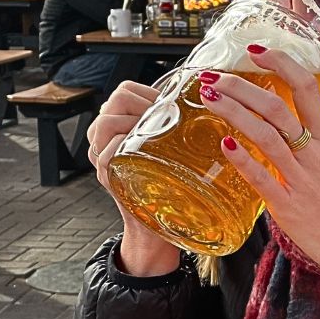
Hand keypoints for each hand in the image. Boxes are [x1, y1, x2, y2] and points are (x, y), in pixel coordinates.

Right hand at [87, 80, 179, 275]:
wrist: (157, 228)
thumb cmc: (170, 187)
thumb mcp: (173, 151)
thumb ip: (179, 128)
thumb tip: (216, 104)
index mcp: (123, 126)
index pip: (124, 91)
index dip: (146, 93)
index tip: (167, 106)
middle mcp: (107, 138)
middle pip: (114, 102)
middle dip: (141, 106)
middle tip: (163, 121)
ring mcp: (104, 156)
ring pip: (105, 123)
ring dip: (132, 124)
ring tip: (154, 134)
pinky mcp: (109, 176)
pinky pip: (104, 153)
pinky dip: (121, 147)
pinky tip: (140, 150)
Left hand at [198, 51, 319, 316]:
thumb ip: (307, 145)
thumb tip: (279, 127)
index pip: (307, 88)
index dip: (281, 63)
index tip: (255, 50)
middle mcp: (314, 154)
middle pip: (278, 107)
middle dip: (243, 87)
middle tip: (216, 77)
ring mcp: (302, 179)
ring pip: (266, 136)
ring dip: (235, 113)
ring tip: (210, 99)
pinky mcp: (289, 206)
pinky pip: (262, 178)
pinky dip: (242, 159)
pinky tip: (224, 144)